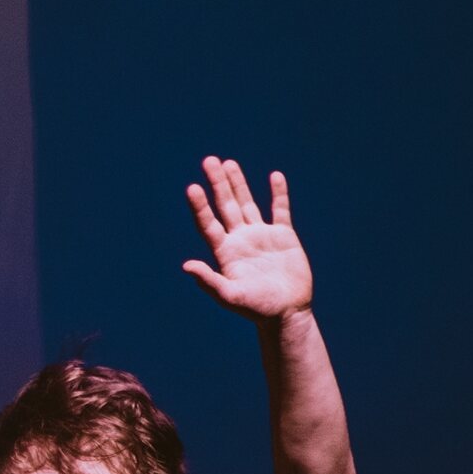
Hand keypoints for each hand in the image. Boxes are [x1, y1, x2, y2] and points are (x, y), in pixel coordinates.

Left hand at [183, 157, 312, 321]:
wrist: (286, 313)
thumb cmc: (256, 308)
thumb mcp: (230, 296)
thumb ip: (208, 281)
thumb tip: (186, 266)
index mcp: (225, 252)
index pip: (208, 223)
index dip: (200, 205)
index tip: (192, 186)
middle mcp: (240, 240)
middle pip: (225, 205)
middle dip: (217, 183)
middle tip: (209, 160)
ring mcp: (261, 236)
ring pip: (247, 203)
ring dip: (238, 183)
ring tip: (228, 162)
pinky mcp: (283, 236)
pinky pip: (280, 210)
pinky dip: (278, 193)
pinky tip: (274, 176)